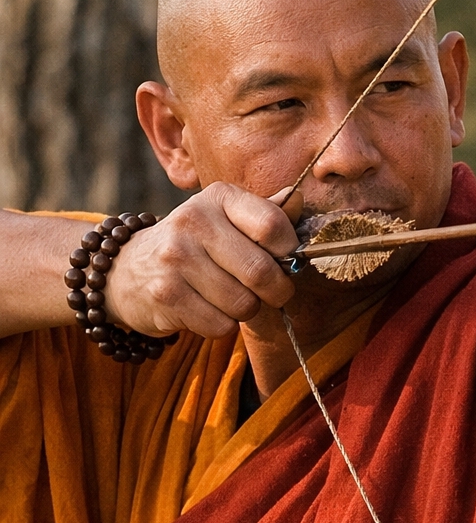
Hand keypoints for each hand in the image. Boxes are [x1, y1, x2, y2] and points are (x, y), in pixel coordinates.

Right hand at [105, 184, 301, 338]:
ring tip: (231, 297)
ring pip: (244, 304)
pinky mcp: (165, 294)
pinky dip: (223, 325)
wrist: (128, 269)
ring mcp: (175, 258)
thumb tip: (298, 198)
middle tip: (271, 292)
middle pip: (262, 272)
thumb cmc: (195, 244)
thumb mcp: (226, 218)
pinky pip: (221, 325)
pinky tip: (207, 309)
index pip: (272, 224)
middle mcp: (193, 221)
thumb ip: (265, 212)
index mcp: (218, 197)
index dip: (289, 251)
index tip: (284, 260)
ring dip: (247, 309)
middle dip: (277, 291)